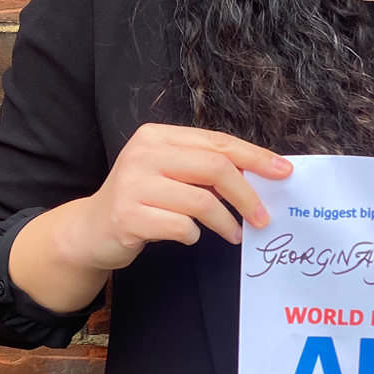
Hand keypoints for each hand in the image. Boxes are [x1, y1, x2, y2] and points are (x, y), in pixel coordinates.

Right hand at [51, 123, 289, 271]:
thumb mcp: (168, 173)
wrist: (89, 230)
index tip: (284, 172)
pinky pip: (180, 227)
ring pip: (201, 201)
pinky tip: (190, 237)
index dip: (255, 157)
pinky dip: (194, 235)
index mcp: (158, 136)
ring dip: (226, 222)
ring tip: (234, 235)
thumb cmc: (140, 200)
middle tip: (264, 217)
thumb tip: (260, 176)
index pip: (217, 142)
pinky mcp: (128, 216)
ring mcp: (133, 184)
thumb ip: (203, 168)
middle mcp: (144, 153)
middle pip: (214, 168)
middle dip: (247, 194)